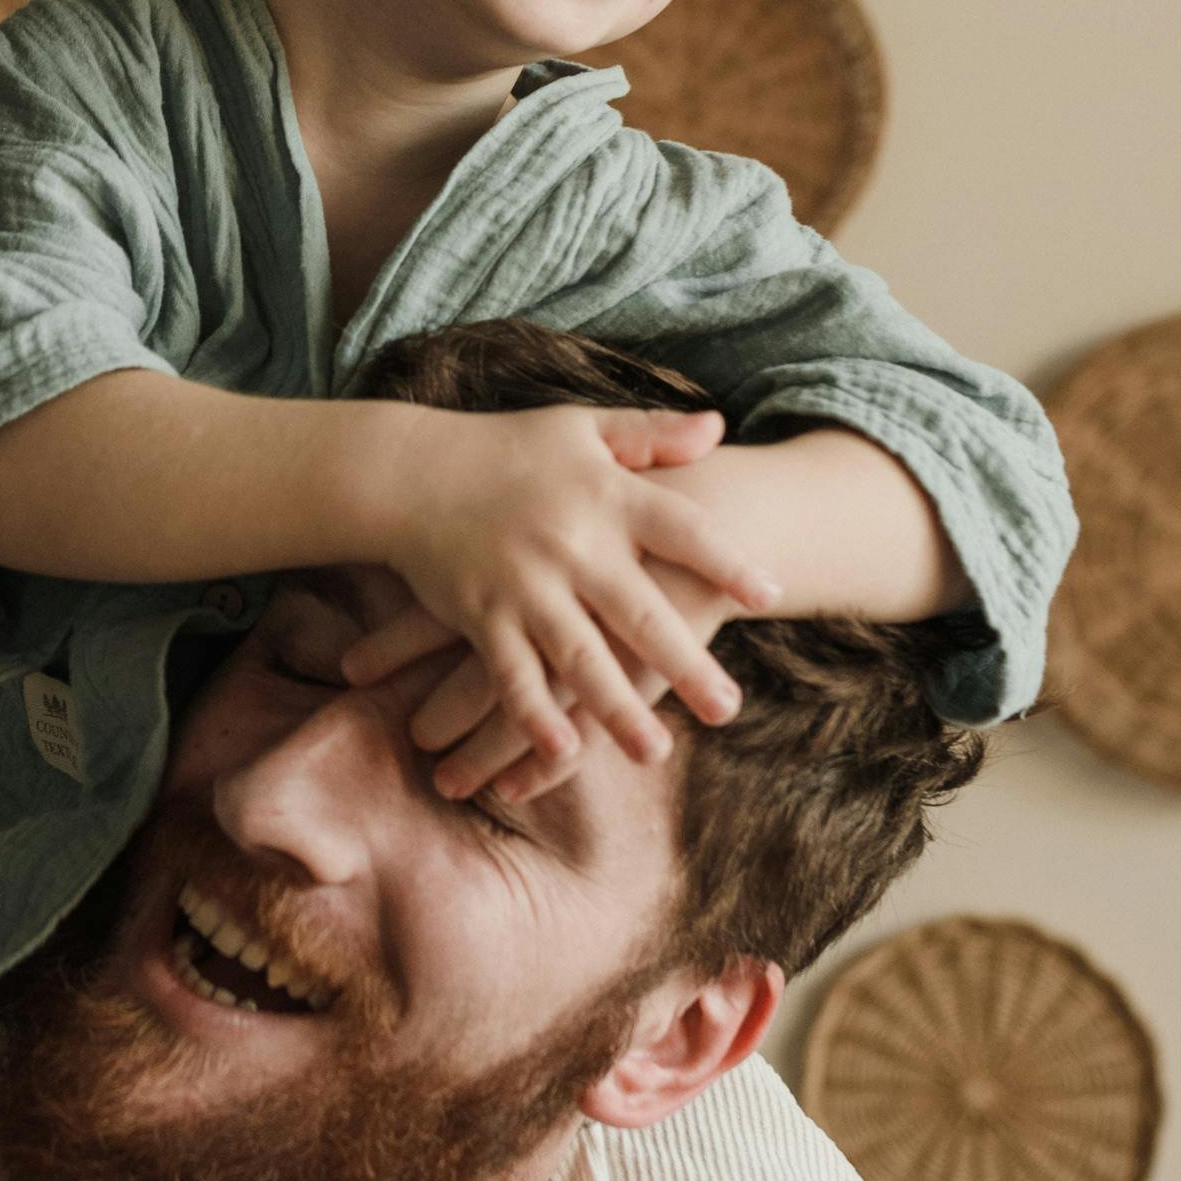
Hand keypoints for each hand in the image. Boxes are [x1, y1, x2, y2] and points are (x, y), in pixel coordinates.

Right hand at [346, 405, 777, 775]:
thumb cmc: (504, 449)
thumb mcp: (581, 427)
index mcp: (605, 495)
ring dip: (616, 709)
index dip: (727, 562)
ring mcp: (524, 585)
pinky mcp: (481, 615)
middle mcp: (571, 544)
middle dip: (684, 664)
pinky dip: (533, 715)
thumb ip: (650, 433)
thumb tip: (719, 427)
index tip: (771, 595)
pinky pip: (512, 674)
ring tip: (654, 753)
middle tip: (728, 709)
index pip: (681, 529)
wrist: (409, 471)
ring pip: (580, 657)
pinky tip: (563, 752)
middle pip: (639, 611)